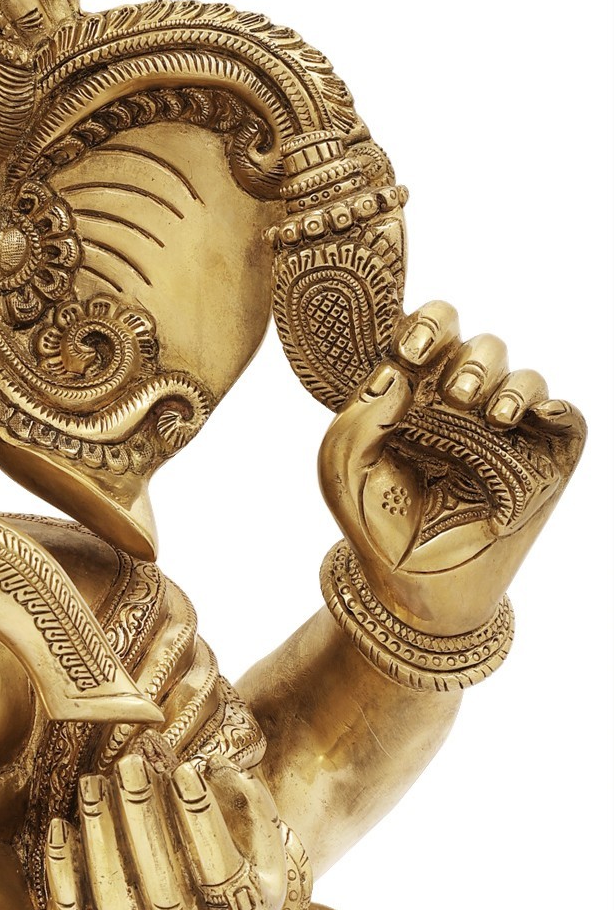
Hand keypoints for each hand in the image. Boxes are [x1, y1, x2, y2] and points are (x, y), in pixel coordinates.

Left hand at [44, 748, 295, 909]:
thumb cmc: (235, 866)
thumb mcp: (258, 839)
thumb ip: (246, 802)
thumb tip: (213, 766)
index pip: (221, 872)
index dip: (203, 822)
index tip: (185, 771)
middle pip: (164, 890)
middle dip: (143, 820)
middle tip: (130, 766)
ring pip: (114, 905)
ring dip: (100, 840)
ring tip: (93, 785)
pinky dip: (62, 874)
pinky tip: (61, 827)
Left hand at [319, 301, 584, 634]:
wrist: (412, 584)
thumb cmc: (374, 519)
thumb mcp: (344, 467)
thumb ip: (356, 416)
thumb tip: (395, 372)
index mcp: (418, 390)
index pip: (434, 331)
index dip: (429, 325)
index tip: (413, 353)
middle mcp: (466, 403)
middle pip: (484, 345)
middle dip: (471, 360)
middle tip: (454, 397)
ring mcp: (507, 432)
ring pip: (526, 376)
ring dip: (509, 385)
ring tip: (487, 416)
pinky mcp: (544, 463)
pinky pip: (566, 418)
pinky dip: (554, 409)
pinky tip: (528, 419)